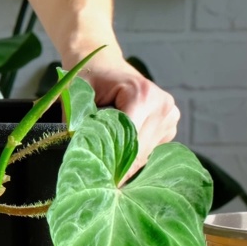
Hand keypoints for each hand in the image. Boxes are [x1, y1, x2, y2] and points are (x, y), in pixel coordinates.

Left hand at [73, 50, 179, 174]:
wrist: (102, 62)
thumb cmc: (87, 76)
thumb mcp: (76, 96)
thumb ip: (77, 123)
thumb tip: (79, 153)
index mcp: (142, 95)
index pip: (129, 138)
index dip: (112, 160)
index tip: (99, 179)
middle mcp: (162, 104)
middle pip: (140, 149)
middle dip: (118, 167)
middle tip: (100, 184)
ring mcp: (170, 114)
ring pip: (146, 153)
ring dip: (126, 163)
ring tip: (106, 171)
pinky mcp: (169, 124)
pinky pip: (151, 149)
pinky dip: (134, 155)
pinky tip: (118, 156)